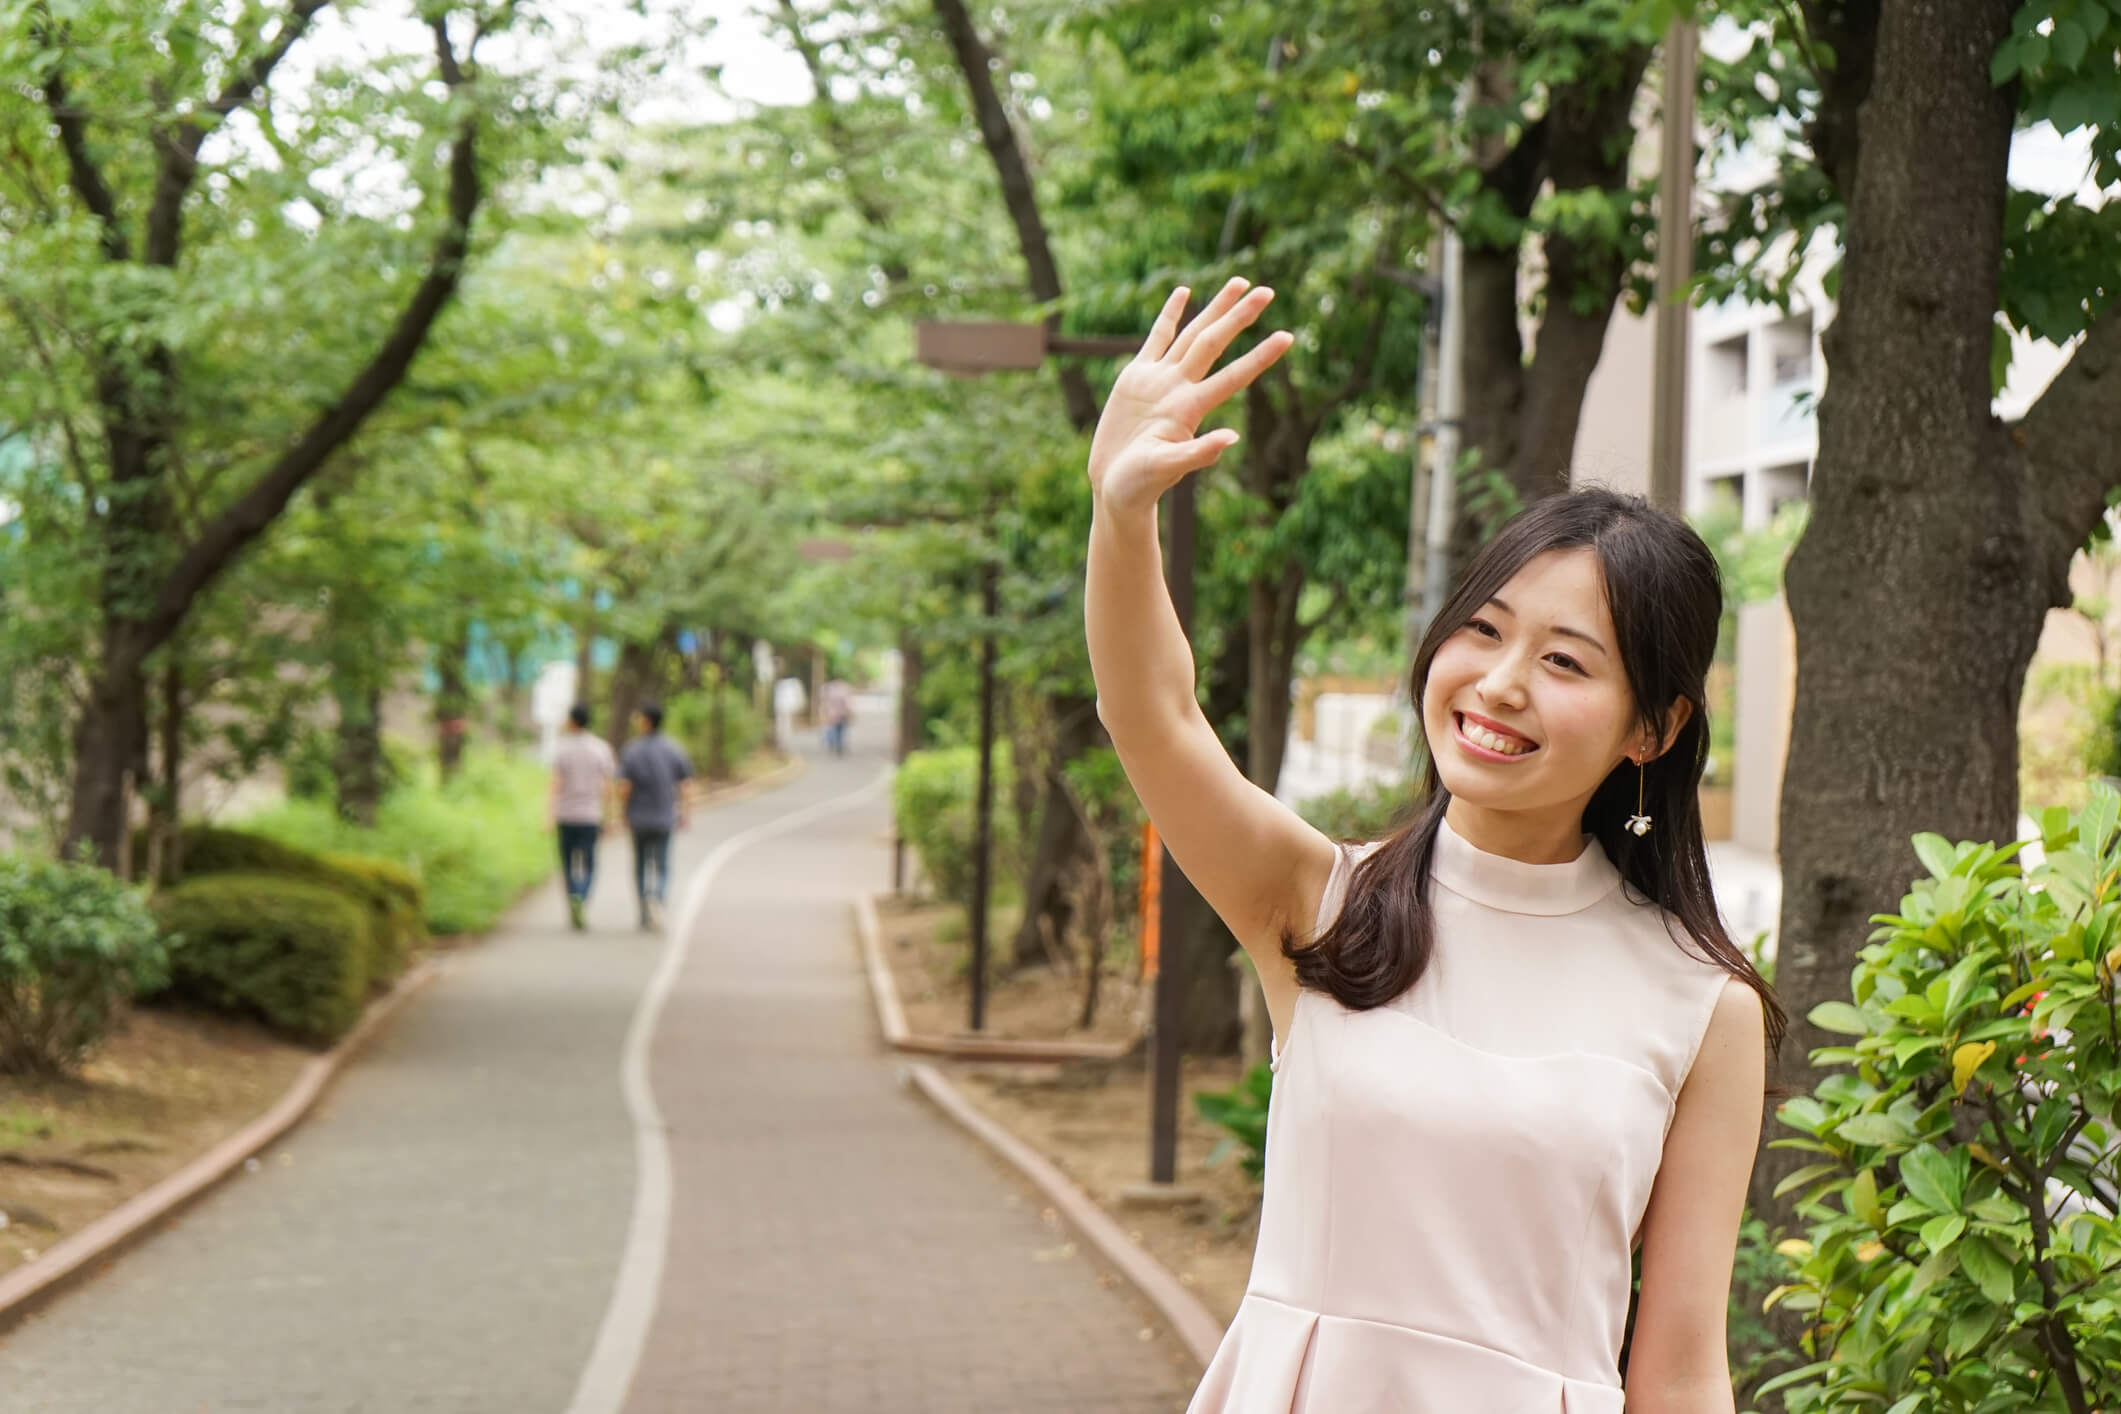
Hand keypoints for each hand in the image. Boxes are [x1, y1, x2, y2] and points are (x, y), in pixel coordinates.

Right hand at [1087, 279, 1293, 516]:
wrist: (1114, 486)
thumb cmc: (1140, 485)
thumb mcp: (1167, 468)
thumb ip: (1198, 453)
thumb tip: (1231, 438)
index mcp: (1190, 409)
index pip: (1233, 376)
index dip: (1259, 356)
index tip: (1288, 337)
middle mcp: (1180, 388)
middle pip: (1214, 343)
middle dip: (1239, 317)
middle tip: (1267, 290)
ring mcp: (1160, 380)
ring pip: (1192, 335)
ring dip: (1215, 309)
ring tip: (1239, 283)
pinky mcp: (1136, 378)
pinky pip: (1157, 339)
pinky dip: (1170, 315)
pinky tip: (1185, 292)